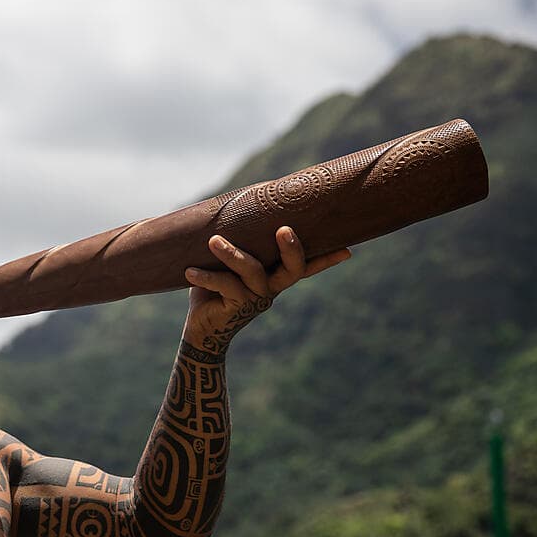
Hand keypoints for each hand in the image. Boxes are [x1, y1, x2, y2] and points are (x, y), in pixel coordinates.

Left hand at [182, 226, 350, 356]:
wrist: (202, 330)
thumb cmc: (214, 288)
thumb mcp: (225, 263)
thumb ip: (234, 241)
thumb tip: (228, 206)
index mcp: (274, 275)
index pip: (305, 266)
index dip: (327, 259)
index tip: (348, 250)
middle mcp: (271, 287)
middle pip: (292, 269)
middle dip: (291, 249)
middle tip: (283, 229)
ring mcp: (256, 298)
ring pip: (252, 272)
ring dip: (232, 254)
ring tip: (213, 241)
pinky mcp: (236, 307)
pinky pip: (225, 286)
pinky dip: (206, 277)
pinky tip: (189, 272)